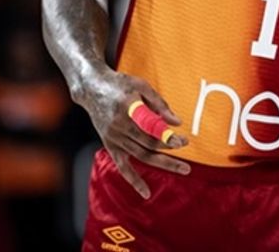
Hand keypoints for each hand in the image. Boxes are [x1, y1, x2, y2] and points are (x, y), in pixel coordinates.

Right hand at [78, 69, 189, 198]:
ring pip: (141, 155)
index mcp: (128, 107)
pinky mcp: (110, 145)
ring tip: (184, 169)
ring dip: (163, 163)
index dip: (166, 135)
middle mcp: (119, 125)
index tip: (182, 141)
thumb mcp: (141, 85)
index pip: (150, 126)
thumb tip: (177, 122)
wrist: (92, 89)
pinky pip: (122, 166)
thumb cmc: (120, 84)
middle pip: (148, 143)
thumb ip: (160, 104)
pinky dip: (134, 180)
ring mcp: (114, 137)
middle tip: (186, 150)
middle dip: (169, 148)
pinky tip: (146, 193)